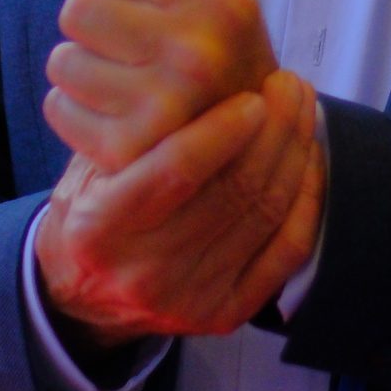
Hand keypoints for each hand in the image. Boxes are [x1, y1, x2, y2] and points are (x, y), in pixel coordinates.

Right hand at [35, 66, 325, 352]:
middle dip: (274, 129)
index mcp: (102, 226)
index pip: (177, 171)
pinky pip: (285, 253)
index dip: (223, 129)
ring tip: (303, 109)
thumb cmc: (88, 211)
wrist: (80, 298)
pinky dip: (307, 201)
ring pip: (265, 215)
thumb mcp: (87, 168)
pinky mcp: (223, 314)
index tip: (252, 94)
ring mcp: (189, 298)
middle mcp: (146, 270)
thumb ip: (136, 132)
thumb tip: (206, 76)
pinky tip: (310, 160)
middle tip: (288, 85)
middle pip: (234, 190)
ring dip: (295, 153)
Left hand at [45, 0, 278, 171]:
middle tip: (136, 46)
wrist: (247, 143)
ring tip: (127, 81)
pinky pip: (57, 106)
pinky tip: (116, 115)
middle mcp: (196, 57)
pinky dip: (76, 109)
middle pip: (78, 8)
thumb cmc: (223, 45)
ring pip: (62, 60)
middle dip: (98, 22)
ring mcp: (160, 111)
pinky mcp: (125, 152)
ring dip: (84, 66)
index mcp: (222, 6)